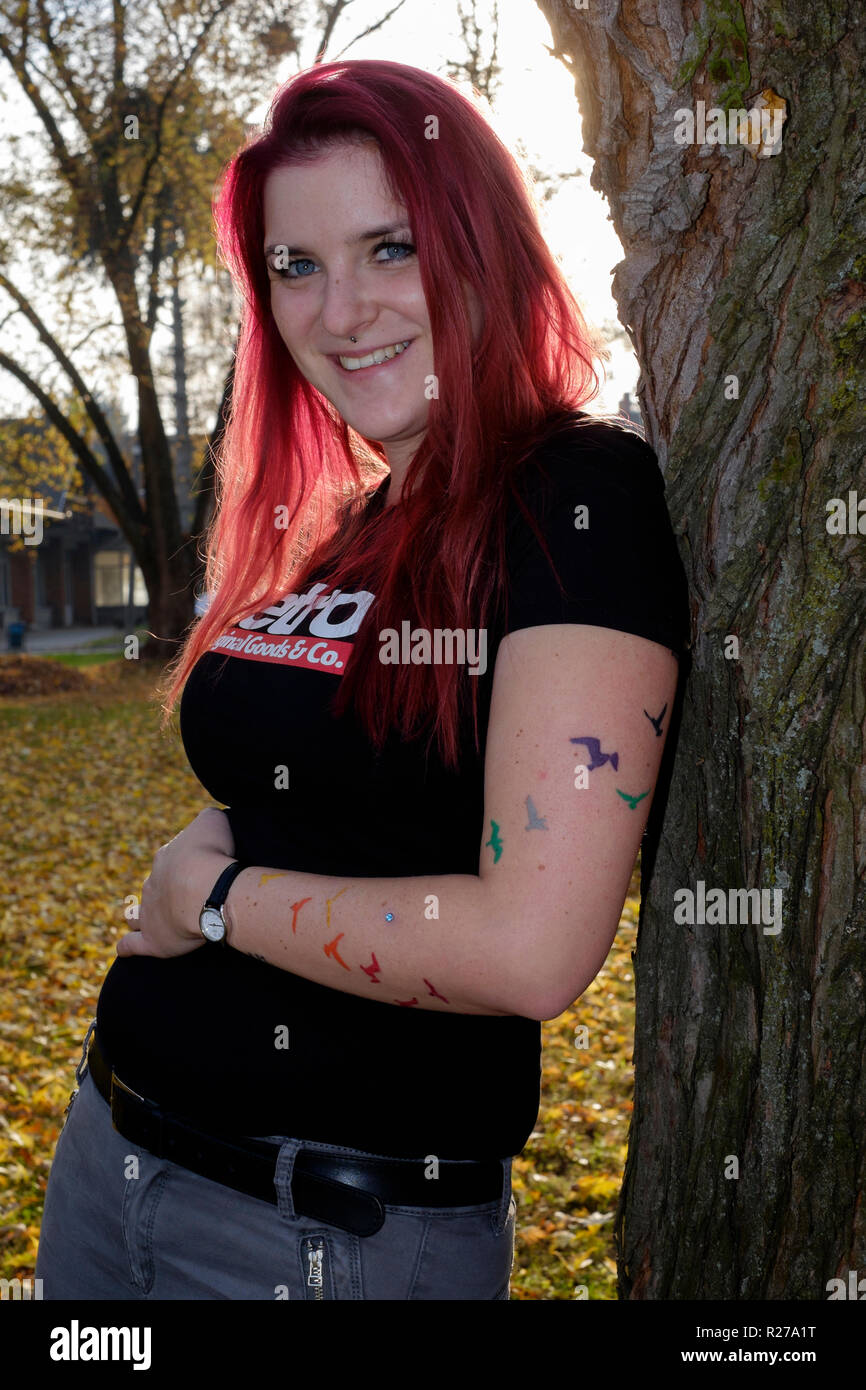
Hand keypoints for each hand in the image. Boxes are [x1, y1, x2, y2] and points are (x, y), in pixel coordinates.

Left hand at [116, 808, 236, 958]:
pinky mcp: (152, 939)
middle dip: (164, 890)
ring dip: (138, 916)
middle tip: (185, 896)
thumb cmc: (213, 854)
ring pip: (135, 914)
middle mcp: (152, 883)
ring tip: (146, 920)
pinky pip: (132, 944)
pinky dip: (127, 946)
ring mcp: (148, 912)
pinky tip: (124, 949)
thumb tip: (208, 820)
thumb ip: (207, 819)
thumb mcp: (212, 821)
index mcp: (165, 858)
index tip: (200, 868)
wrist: (209, 888)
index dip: (183, 864)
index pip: (170, 859)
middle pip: (154, 886)